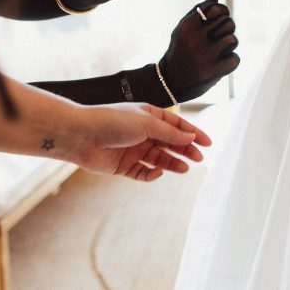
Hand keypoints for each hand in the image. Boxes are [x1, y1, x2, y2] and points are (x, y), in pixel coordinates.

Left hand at [68, 103, 210, 180]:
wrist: (81, 135)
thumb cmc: (113, 121)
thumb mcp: (147, 123)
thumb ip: (170, 133)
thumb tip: (190, 138)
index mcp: (150, 116)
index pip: (177, 126)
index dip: (193, 134)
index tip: (208, 144)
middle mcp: (143, 133)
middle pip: (170, 143)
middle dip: (186, 150)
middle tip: (199, 158)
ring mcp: (134, 150)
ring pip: (159, 159)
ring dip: (172, 163)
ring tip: (185, 168)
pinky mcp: (124, 166)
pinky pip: (143, 172)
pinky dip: (152, 174)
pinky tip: (158, 173)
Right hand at [159, 0, 239, 102]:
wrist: (169, 81)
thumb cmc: (180, 50)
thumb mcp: (183, 29)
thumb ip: (199, 11)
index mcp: (187, 26)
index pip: (217, 8)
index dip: (223, 11)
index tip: (220, 19)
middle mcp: (195, 39)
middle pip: (228, 22)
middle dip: (227, 28)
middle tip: (219, 37)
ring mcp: (204, 56)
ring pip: (233, 39)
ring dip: (229, 45)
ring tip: (219, 50)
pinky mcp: (213, 72)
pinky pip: (235, 59)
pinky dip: (230, 61)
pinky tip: (220, 63)